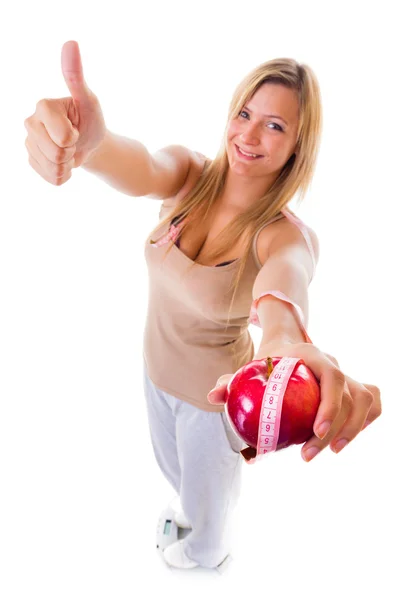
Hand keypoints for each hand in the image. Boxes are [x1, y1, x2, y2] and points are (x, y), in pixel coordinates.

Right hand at [24, 40, 106, 184]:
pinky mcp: (32, 160)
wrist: (90, 142)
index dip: (74, 137)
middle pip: (56, 154)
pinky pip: (52, 179)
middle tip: (74, 141)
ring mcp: (29, 143)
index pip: (62, 136)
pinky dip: (63, 175)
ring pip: (53, 169)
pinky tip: (64, 162)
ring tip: (69, 151)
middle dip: (71, 152)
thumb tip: (71, 43)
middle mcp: (30, 122)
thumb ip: (76, 77)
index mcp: (42, 106)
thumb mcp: (88, 100)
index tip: (76, 127)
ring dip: (68, 165)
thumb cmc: (90, 119)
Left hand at [207, 343, 381, 460]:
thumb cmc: (265, 360)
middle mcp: (333, 362)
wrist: (284, 346)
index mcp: (310, 355)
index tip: (317, 431)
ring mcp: (346, 374)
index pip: (332, 376)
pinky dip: (367, 420)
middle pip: (350, 395)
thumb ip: (231, 381)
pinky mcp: (351, 387)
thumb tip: (213, 397)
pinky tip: (348, 439)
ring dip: (353, 429)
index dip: (330, 404)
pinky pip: (371, 401)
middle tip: (310, 454)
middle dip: (336, 429)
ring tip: (331, 451)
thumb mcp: (248, 367)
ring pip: (364, 400)